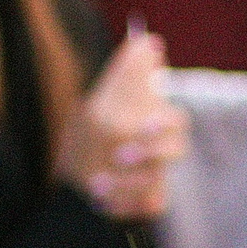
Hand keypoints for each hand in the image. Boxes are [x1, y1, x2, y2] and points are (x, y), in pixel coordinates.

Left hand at [55, 29, 186, 221]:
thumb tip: (149, 41)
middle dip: (148, 153)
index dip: (161, 124)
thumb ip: (129, 74)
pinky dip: (123, 205)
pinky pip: (149, 206)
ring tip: (96, 185)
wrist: (72, 181)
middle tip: (120, 156)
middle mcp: (159, 151)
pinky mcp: (147, 202)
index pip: (173, 121)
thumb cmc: (93, 133)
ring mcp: (155, 178)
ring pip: (158, 181)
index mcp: (155, 124)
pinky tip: (101, 202)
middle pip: (174, 149)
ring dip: (128, 183)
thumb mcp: (102, 102)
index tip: (142, 126)